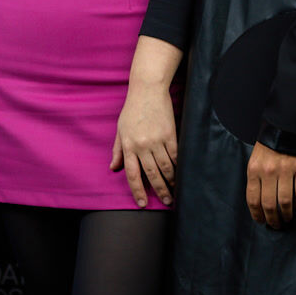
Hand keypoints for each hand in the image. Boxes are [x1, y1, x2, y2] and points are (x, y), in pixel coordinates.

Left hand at [110, 81, 177, 208]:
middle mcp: (142, 145)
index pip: (132, 174)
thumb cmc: (132, 110)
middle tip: (166, 202)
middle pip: (152, 174)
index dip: (137, 190)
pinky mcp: (170, 134)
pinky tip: (182, 174)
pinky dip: (179, 166)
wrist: (147, 90)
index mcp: (128, 145)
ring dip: (172, 181)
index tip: (142, 203)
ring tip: (175, 191)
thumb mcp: (120, 129)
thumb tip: (113, 168)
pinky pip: (176, 155)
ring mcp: (157, 140)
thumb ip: (118, 150)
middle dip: (159, 190)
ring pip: (166, 167)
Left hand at [245, 141, 295, 229]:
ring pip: (285, 202)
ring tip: (288, 219)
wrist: (286, 125)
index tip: (261, 221)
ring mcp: (285, 170)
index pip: (253, 199)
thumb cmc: (269, 144)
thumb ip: (256, 178)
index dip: (257, 214)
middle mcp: (268, 172)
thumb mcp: (255, 159)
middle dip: (272, 219)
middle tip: (276, 225)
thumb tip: (259, 202)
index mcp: (254, 170)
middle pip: (269, 204)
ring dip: (287, 214)